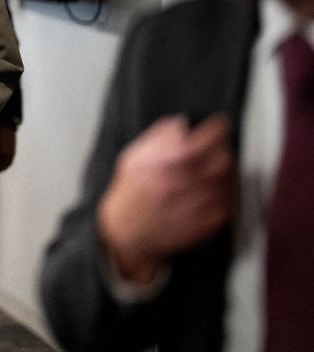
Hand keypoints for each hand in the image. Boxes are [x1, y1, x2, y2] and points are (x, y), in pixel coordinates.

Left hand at [0, 123, 17, 175]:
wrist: (7, 127)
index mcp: (0, 153)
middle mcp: (7, 155)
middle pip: (1, 167)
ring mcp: (12, 154)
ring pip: (7, 166)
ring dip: (1, 170)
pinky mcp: (14, 152)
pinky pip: (10, 162)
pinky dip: (6, 166)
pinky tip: (2, 167)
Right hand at [97, 115, 235, 283]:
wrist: (125, 231)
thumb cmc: (130, 193)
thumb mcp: (133, 158)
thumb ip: (157, 138)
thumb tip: (181, 124)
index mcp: (161, 166)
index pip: (201, 141)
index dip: (216, 129)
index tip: (220, 125)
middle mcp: (179, 186)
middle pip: (222, 161)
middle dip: (224, 151)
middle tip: (220, 148)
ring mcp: (191, 208)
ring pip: (228, 184)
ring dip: (227, 173)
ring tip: (217, 170)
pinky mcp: (201, 227)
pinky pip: (228, 206)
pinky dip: (227, 195)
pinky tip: (216, 191)